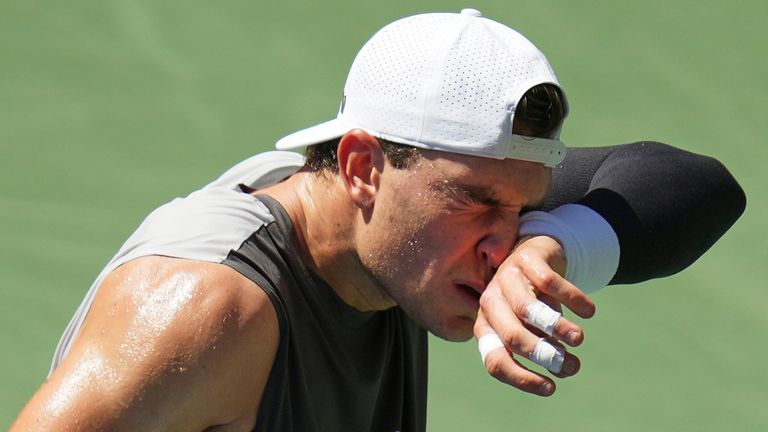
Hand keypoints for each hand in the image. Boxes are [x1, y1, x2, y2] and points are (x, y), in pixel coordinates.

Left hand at [473, 235, 595, 395]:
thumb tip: (565, 369)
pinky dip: (572, 298)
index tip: (551, 388)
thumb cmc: (531, 301)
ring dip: (556, 327)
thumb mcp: (531, 328)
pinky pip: (549, 282)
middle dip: (541, 354)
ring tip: (579, 339)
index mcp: (485, 326)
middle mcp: (490, 303)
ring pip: (526, 309)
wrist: (534, 254)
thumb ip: (544, 349)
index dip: (522, 378)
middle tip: (570, 365)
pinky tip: (589, 311)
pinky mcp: (526, 258)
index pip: (495, 360)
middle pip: (510, 335)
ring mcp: (506, 278)